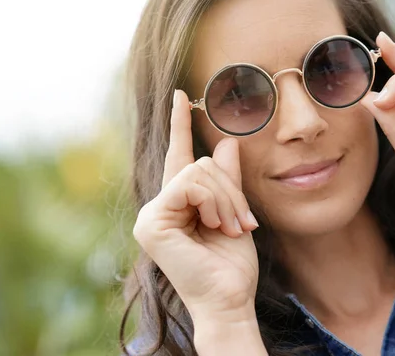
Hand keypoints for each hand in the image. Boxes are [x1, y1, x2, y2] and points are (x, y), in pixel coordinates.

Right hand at [133, 89, 259, 323]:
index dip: (180, 124)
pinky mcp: (152, 222)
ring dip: (226, 200)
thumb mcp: (235, 212)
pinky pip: (189, 185)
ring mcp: (152, 215)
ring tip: (230, 228)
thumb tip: (227, 142)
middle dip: (230, 190)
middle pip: (201, 163)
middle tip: (242, 222)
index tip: (182, 96)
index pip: (179, 156)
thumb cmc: (232, 262)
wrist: (230, 297)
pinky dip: (212, 202)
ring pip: (198, 172)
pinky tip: (214, 226)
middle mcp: (160, 206)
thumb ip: (228, 179)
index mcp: (179, 204)